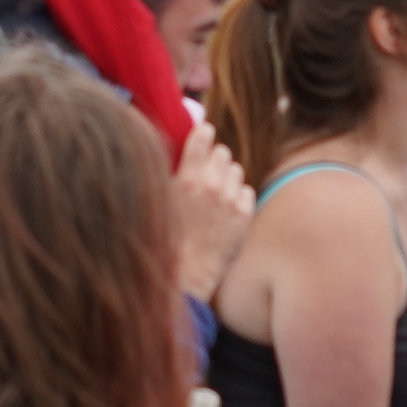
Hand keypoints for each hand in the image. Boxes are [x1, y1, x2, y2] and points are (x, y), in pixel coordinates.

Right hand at [169, 117, 253, 303]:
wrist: (188, 272)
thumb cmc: (167, 236)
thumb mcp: (160, 199)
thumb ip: (170, 173)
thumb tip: (176, 150)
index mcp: (187, 178)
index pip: (203, 137)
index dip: (203, 134)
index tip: (204, 135)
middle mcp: (211, 186)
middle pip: (222, 151)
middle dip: (215, 159)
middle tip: (207, 173)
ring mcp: (230, 200)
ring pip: (236, 170)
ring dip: (227, 178)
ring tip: (215, 195)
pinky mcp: (244, 215)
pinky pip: (246, 191)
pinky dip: (238, 197)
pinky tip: (226, 211)